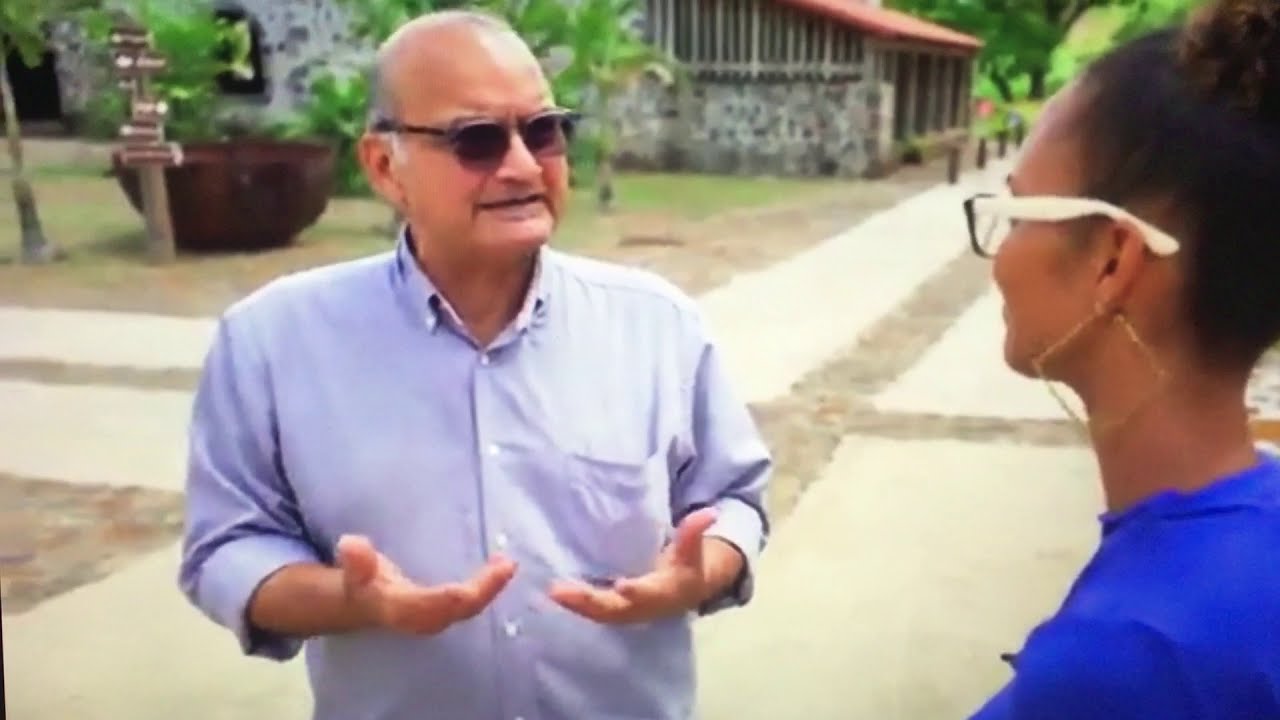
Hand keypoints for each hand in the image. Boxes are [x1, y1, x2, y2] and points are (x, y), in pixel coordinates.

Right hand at [335, 534, 515, 634]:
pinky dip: (486, 588)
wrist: (363, 604)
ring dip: (490, 588)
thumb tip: (351, 543)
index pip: (439, 604)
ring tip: (506, 563)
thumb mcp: (356, 570)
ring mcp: (437, 618)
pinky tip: (500, 569)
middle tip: (507, 563)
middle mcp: (425, 618)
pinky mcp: (445, 612)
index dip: (464, 593)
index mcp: (405, 609)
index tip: (487, 571)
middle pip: (462, 609)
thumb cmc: (363, 582)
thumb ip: (357, 560)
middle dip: (486, 589)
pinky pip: (470, 603)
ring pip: (469, 608)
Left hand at [548, 507, 730, 624]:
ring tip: (553, 591)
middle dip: (589, 602)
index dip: (635, 592)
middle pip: (613, 608)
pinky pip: (592, 609)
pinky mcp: (612, 609)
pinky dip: (574, 604)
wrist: (685, 593)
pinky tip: (554, 592)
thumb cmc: (687, 567)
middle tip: (561, 591)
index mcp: (661, 594)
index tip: (622, 586)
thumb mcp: (693, 551)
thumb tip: (710, 513)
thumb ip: (694, 532)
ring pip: (599, 612)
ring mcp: (625, 612)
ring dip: (576, 604)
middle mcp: (641, 608)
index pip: (647, 594)